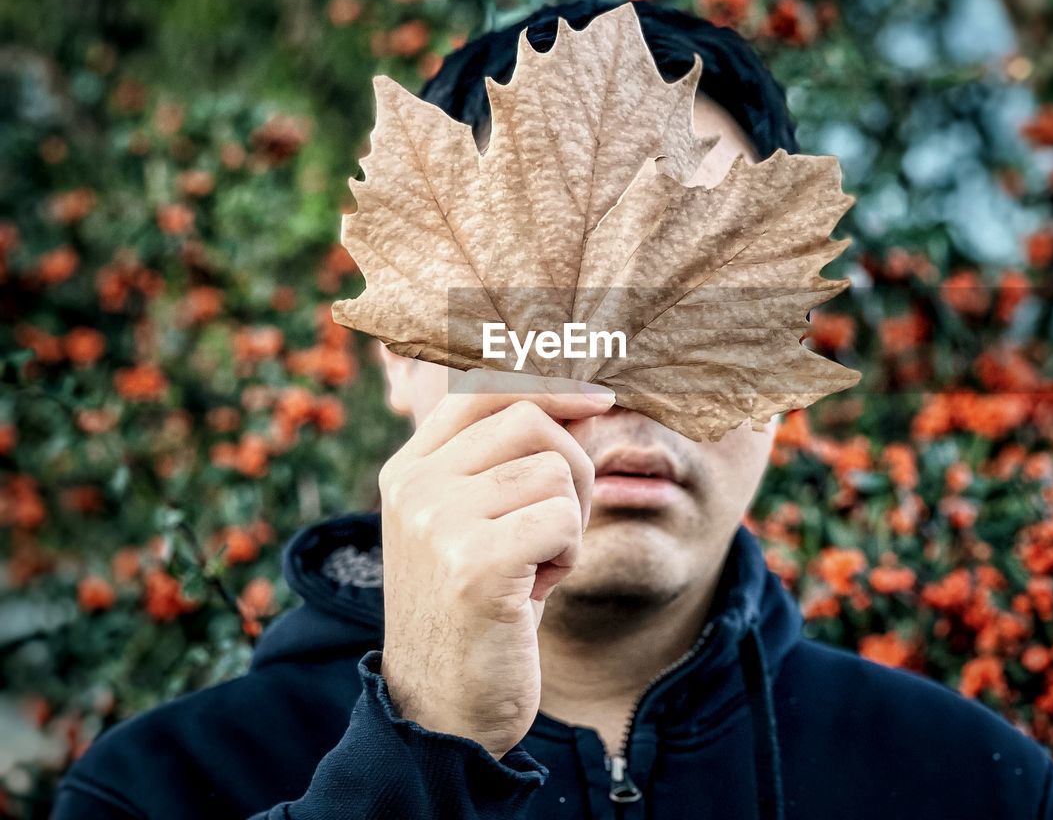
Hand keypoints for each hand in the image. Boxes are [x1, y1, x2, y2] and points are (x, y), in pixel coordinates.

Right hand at [377, 367, 613, 759]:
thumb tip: (585, 401)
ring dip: (570, 522)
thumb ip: (507, 463)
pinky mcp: (473, 563)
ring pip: (555, 472)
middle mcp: (414, 485)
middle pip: (530, 420)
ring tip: (536, 567)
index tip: (599, 400)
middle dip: (573, 468)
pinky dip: (568, 555)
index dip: (549, 387)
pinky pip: (562, 520)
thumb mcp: (476, 525)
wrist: (444, 710)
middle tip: (561, 528)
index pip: (483, 389)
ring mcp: (437, 521)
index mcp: (408, 470)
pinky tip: (537, 591)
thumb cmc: (477, 611)